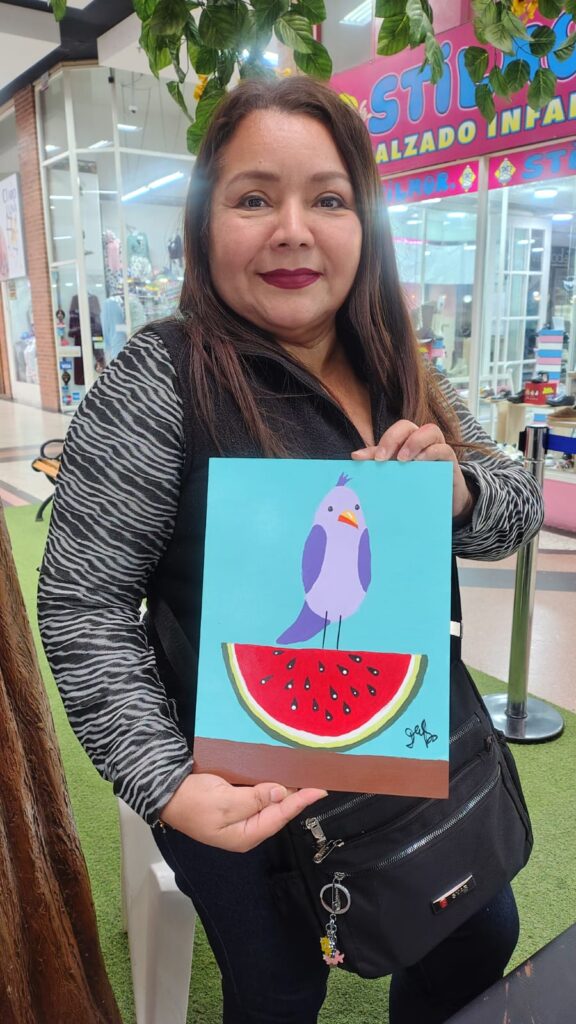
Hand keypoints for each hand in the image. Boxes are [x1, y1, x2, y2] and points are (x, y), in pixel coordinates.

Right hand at [159, 773, 326, 851]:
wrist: (165, 793)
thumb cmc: (192, 800)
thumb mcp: (224, 801)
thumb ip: (255, 799)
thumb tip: (282, 793)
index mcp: (245, 834)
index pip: (280, 816)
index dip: (301, 802)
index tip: (320, 790)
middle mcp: (247, 827)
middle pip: (278, 811)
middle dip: (297, 796)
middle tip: (317, 779)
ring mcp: (240, 815)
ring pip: (270, 802)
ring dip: (286, 789)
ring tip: (304, 776)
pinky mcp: (235, 802)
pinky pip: (259, 795)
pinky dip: (270, 785)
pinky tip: (279, 775)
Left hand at [351, 420, 474, 520]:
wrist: (445, 501)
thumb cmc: (418, 482)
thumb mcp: (397, 473)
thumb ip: (378, 463)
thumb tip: (356, 456)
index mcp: (406, 441)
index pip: (392, 433)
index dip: (382, 441)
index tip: (372, 459)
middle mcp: (421, 439)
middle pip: (407, 426)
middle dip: (392, 438)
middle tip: (383, 458)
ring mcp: (437, 447)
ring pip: (430, 430)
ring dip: (414, 442)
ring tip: (403, 460)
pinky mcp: (450, 459)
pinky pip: (443, 448)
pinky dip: (431, 452)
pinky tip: (421, 463)